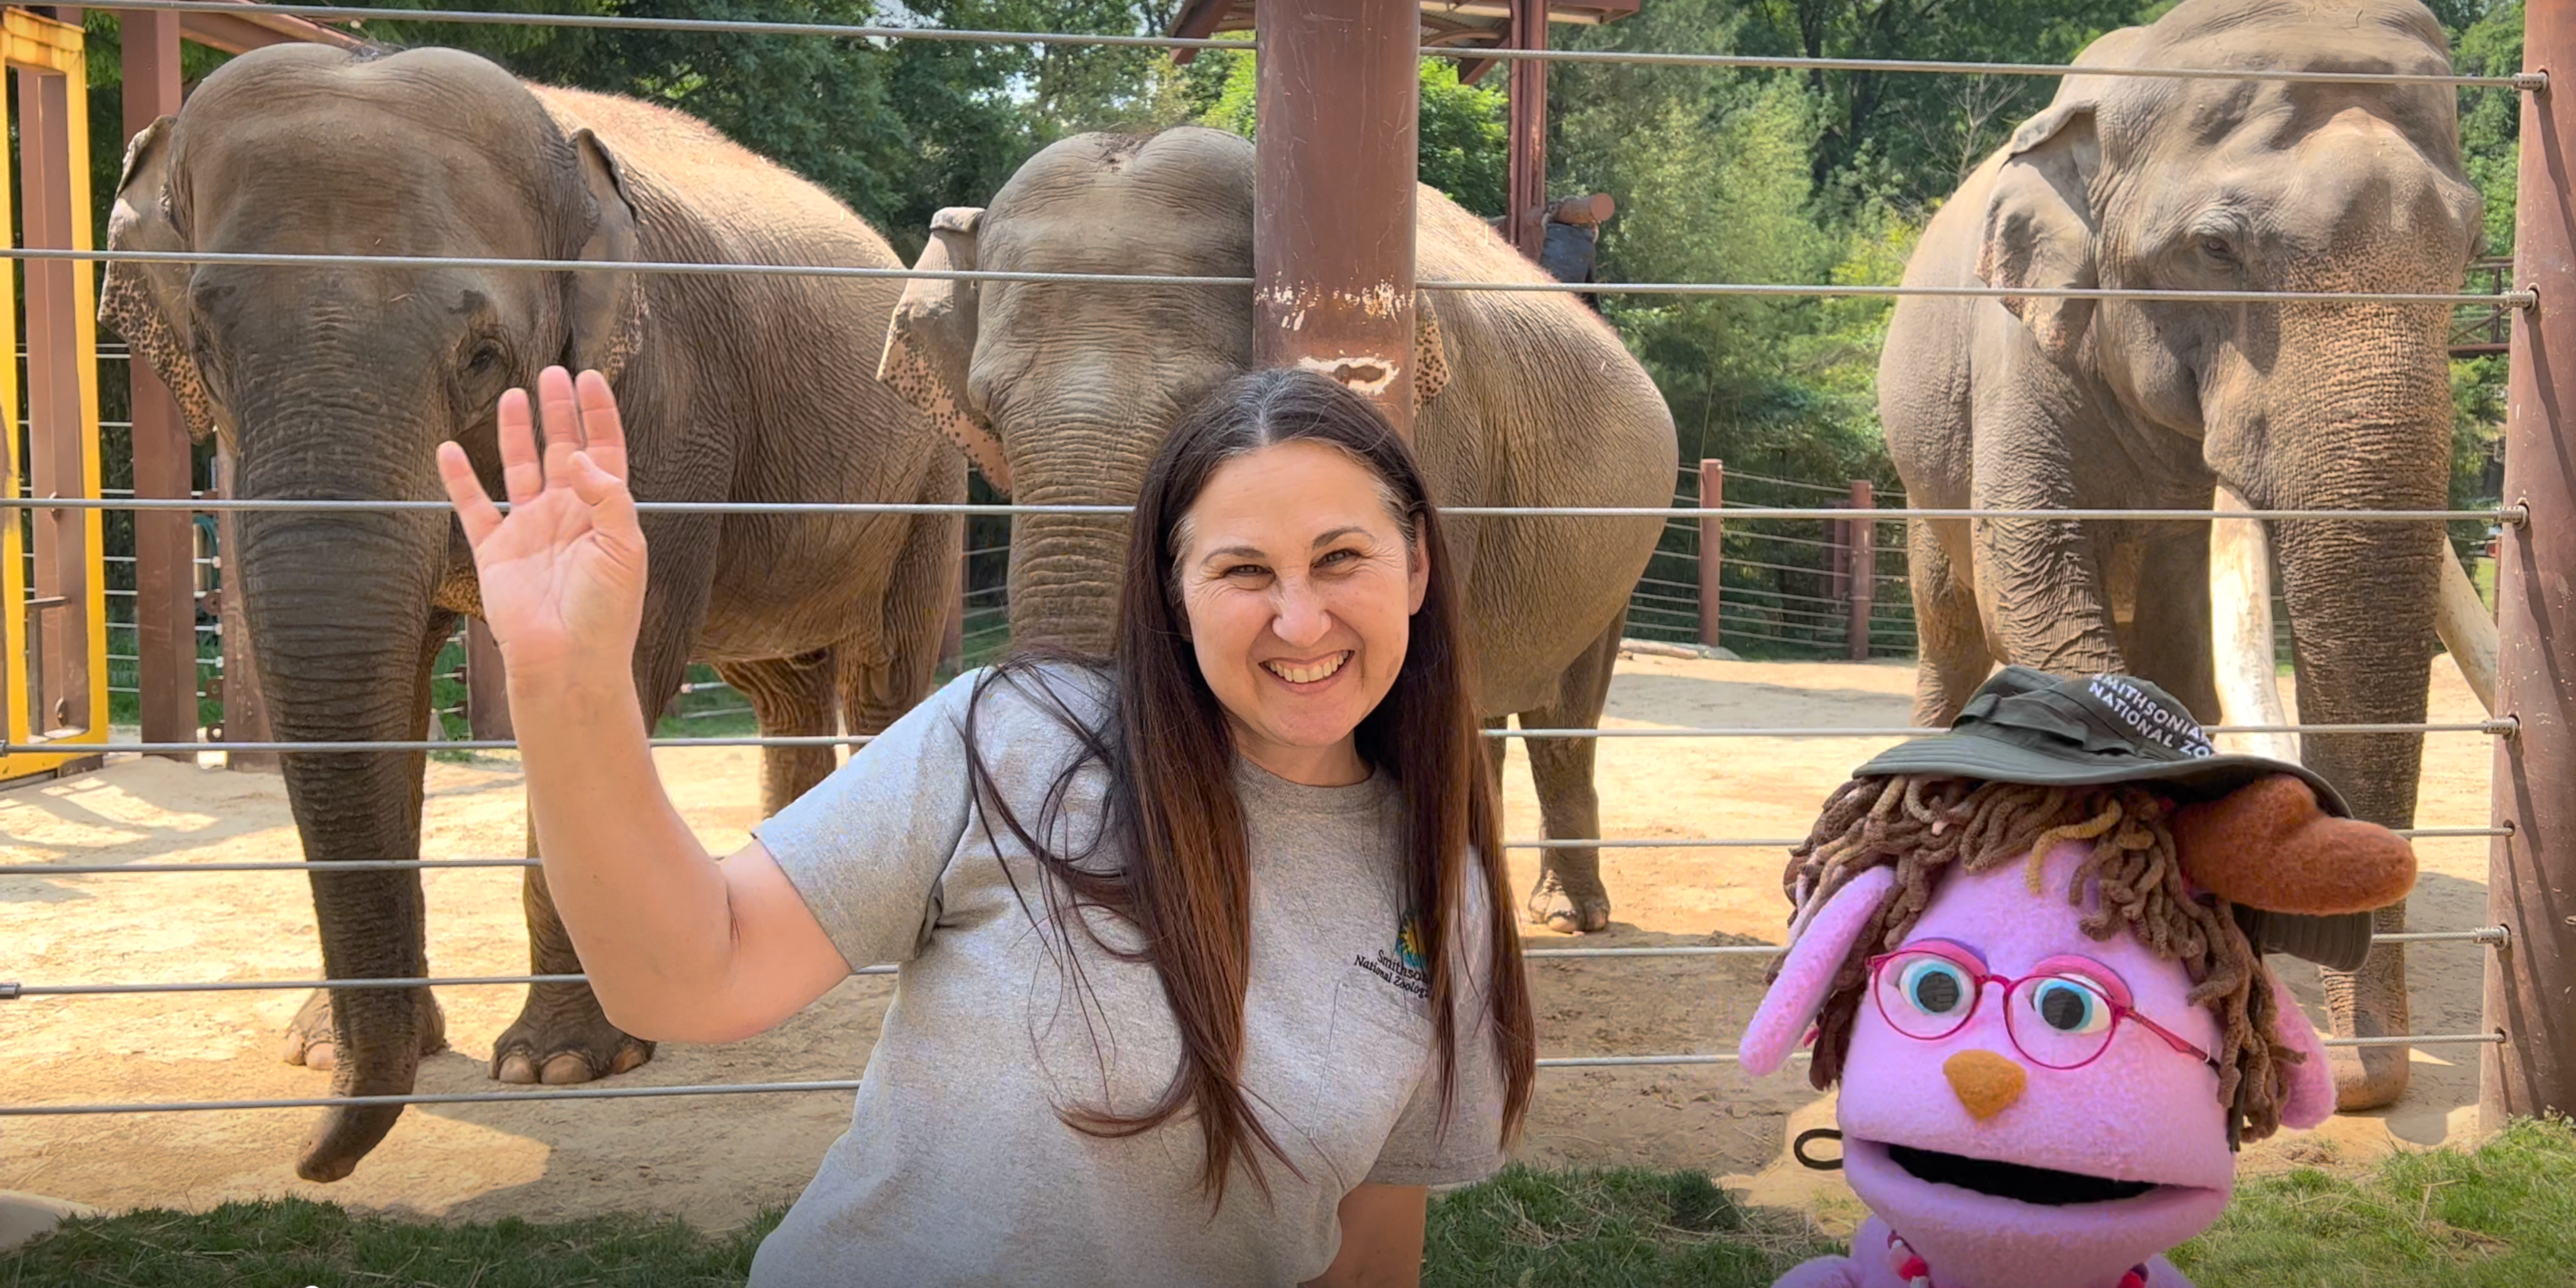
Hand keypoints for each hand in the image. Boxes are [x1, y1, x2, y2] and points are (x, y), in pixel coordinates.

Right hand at [436, 366, 643, 681]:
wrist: (567, 662)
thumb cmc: (606, 612)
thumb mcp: (623, 548)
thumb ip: (607, 495)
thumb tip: (576, 456)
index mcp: (605, 514)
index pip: (604, 452)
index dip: (599, 416)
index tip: (592, 378)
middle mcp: (568, 517)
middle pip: (562, 450)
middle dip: (559, 413)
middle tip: (554, 372)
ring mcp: (530, 531)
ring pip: (520, 469)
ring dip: (517, 433)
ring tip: (515, 395)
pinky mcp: (496, 551)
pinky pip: (472, 507)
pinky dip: (459, 479)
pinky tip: (450, 449)